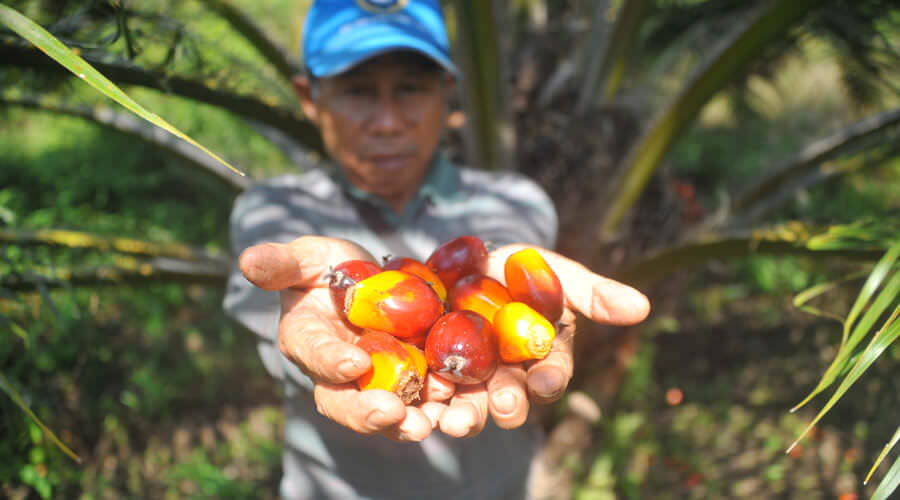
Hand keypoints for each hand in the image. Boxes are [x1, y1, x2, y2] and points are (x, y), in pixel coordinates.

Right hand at [238, 236, 450, 441]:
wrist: (365, 281)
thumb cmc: (326, 268)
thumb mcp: (305, 257)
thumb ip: (281, 263)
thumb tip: (247, 261)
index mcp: (305, 340)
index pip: (313, 354)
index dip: (330, 361)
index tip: (353, 363)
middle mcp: (334, 371)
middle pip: (344, 401)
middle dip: (367, 412)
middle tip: (394, 413)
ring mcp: (371, 381)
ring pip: (383, 410)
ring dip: (406, 421)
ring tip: (429, 423)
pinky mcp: (406, 379)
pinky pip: (419, 400)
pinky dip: (436, 405)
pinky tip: (454, 404)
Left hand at [426, 244, 650, 435]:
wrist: (461, 263)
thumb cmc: (518, 272)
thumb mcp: (555, 273)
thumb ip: (592, 292)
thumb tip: (642, 306)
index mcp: (539, 360)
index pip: (550, 377)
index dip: (549, 380)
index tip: (545, 380)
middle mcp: (505, 378)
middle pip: (508, 401)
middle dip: (506, 405)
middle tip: (502, 405)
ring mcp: (466, 380)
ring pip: (467, 407)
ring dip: (463, 417)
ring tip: (452, 420)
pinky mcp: (428, 374)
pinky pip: (425, 394)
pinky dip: (421, 404)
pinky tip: (415, 406)